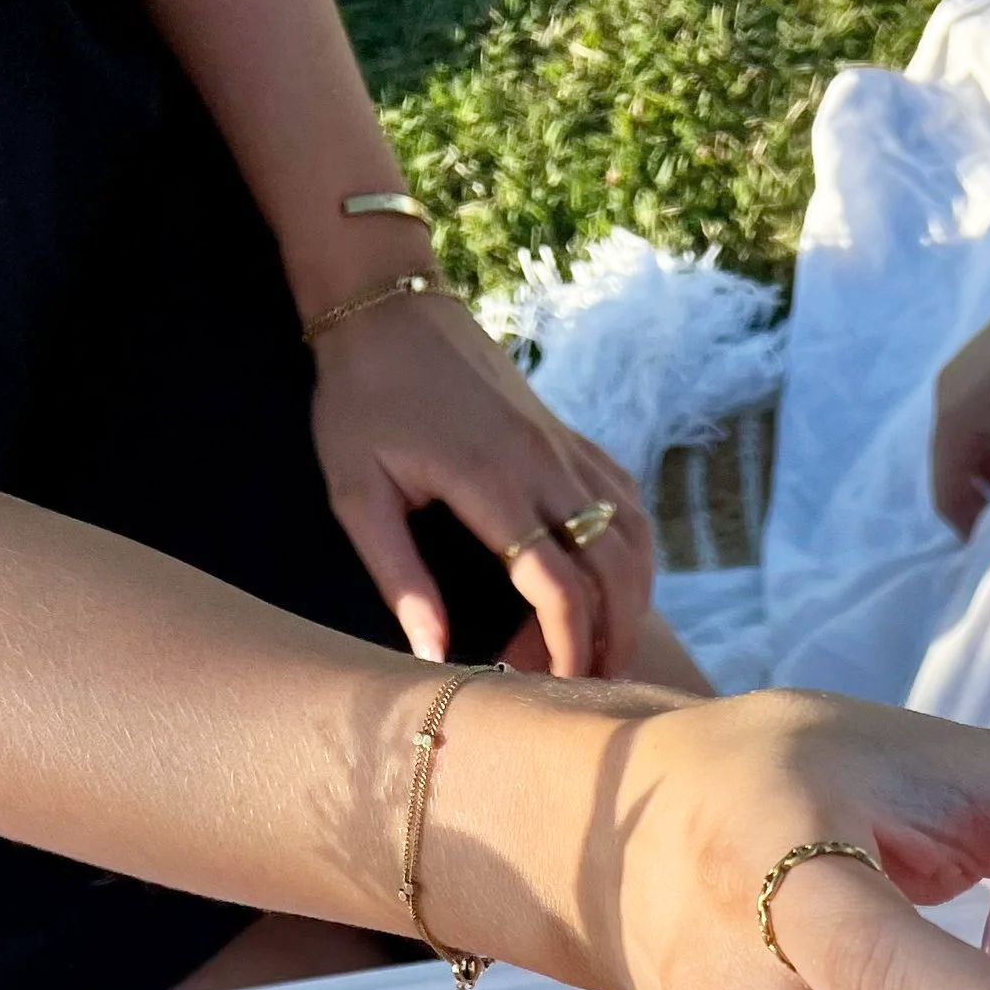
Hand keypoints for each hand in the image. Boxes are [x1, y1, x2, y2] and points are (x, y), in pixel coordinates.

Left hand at [311, 290, 655, 675]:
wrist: (389, 303)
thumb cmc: (361, 397)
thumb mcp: (355, 491)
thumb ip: (397, 575)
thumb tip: (431, 654)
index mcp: (491, 480)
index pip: (557, 583)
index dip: (567, 645)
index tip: (557, 687)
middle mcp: (545, 463)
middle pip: (613, 569)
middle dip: (612, 637)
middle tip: (586, 684)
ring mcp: (566, 447)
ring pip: (634, 538)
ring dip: (631, 600)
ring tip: (603, 645)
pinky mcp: (572, 437)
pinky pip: (626, 504)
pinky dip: (632, 554)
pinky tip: (610, 584)